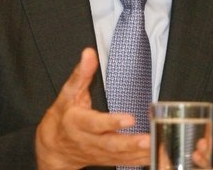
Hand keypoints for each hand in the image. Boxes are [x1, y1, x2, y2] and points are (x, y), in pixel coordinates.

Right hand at [35, 47, 149, 169]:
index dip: (111, 122)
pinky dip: (142, 160)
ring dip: (140, 153)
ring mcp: (99, 153)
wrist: (53, 147)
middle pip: (110, 144)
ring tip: (158, 146)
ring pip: (121, 155)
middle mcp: (89, 140)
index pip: (94, 124)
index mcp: (77, 123)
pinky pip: (126, 162)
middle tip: (148, 139)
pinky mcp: (108, 159)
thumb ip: (80, 74)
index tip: (129, 119)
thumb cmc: (62, 118)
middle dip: (130, 143)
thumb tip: (88, 53)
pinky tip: (159, 155)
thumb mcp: (67, 94)